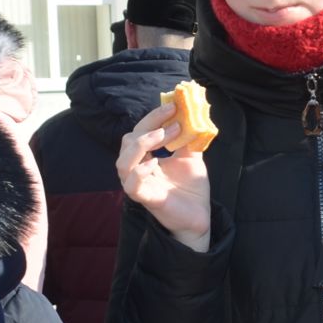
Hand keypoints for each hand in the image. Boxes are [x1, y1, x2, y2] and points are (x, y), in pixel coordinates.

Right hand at [117, 102, 211, 251]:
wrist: (200, 216)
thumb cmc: (191, 188)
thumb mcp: (191, 157)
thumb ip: (187, 138)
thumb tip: (190, 114)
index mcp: (146, 157)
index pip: (140, 131)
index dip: (154, 117)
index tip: (173, 106)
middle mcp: (137, 169)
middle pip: (129, 141)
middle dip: (149, 126)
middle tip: (172, 119)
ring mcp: (139, 184)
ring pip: (122, 162)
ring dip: (141, 145)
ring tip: (163, 136)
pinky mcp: (144, 199)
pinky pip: (131, 185)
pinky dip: (139, 172)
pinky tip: (154, 164)